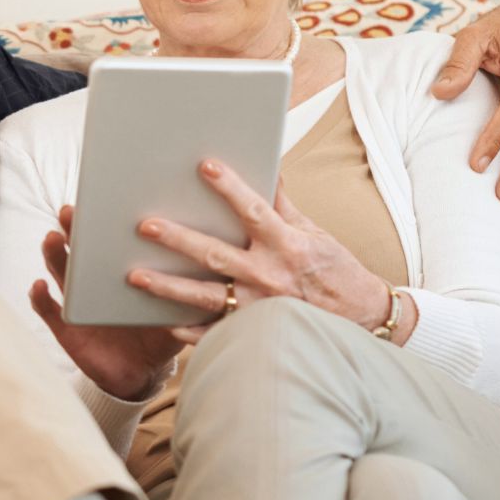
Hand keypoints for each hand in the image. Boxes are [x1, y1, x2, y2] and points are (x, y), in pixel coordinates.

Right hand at [25, 206, 183, 400]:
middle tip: (70, 212)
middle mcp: (94, 279)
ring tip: (53, 239)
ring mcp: (77, 300)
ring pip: (60, 271)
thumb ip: (183, 290)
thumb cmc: (159, 335)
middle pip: (79, 248)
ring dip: (53, 254)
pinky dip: (39, 297)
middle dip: (72, 228)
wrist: (141, 373)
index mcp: (119, 271)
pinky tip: (38, 286)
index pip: (108, 240)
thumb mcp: (173, 311)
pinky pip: (47, 310)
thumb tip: (202, 261)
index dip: (102, 220)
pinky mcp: (65, 326)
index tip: (102, 200)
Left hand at [129, 162, 390, 339]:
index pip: (255, 211)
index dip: (231, 188)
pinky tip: (163, 321)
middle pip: (216, 255)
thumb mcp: (316, 235)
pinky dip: (190, 331)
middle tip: (145, 225)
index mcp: (287, 246)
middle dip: (179, 239)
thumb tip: (269, 170)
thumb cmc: (336, 273)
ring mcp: (260, 309)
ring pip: (206, 297)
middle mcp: (270, 277)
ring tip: (135, 275)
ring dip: (169, 286)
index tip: (206, 166)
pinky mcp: (256, 333)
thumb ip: (285, 207)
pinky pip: (216, 333)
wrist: (363, 321)